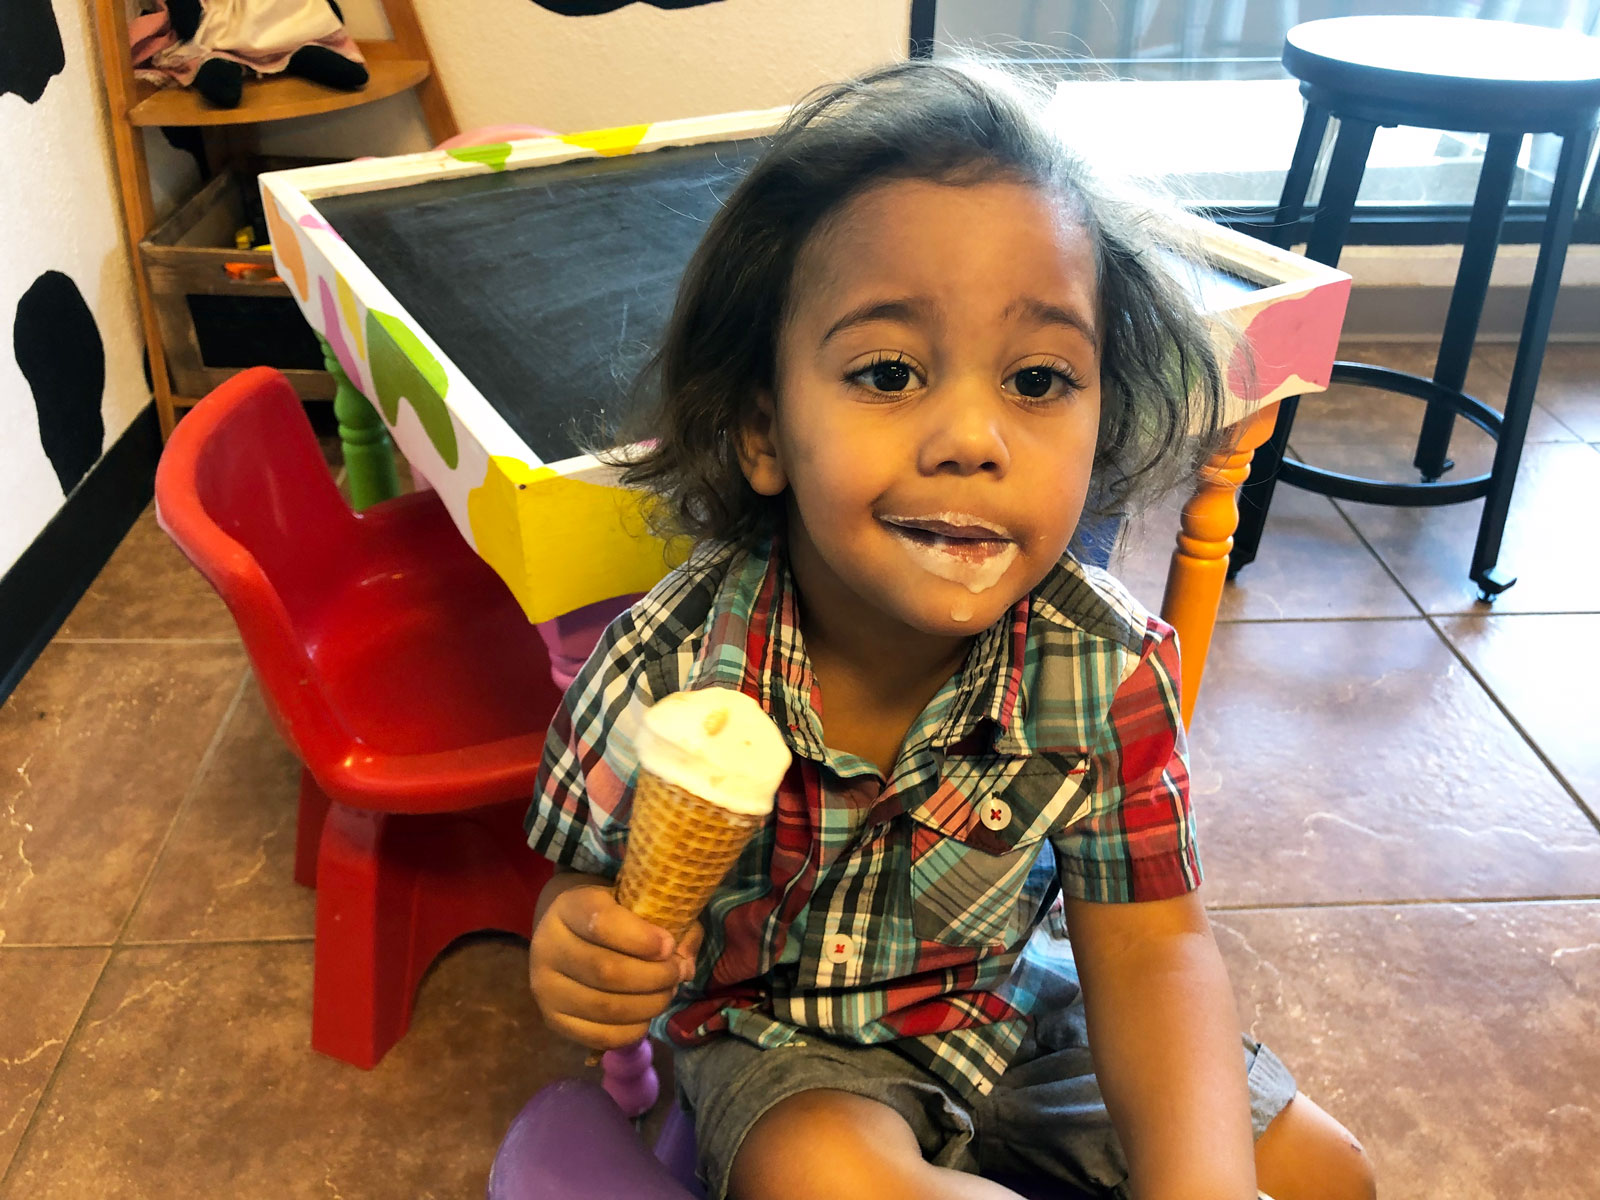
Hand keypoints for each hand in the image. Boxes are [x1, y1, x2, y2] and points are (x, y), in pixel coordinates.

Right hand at [528, 880, 703, 1050]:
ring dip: (648, 1005)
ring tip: (667, 993)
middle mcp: (548, 947)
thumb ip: (669, 924)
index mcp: (568, 908)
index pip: (600, 923)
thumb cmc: (614, 917)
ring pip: (605, 1007)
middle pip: (607, 971)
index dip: (641, 938)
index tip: (669, 946)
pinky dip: (632, 1030)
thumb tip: (685, 965)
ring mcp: (546, 988)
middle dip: (654, 977)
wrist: (571, 936)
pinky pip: (599, 1036)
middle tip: (677, 973)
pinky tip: (646, 1016)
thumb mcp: (638, 904)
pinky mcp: (552, 1021)